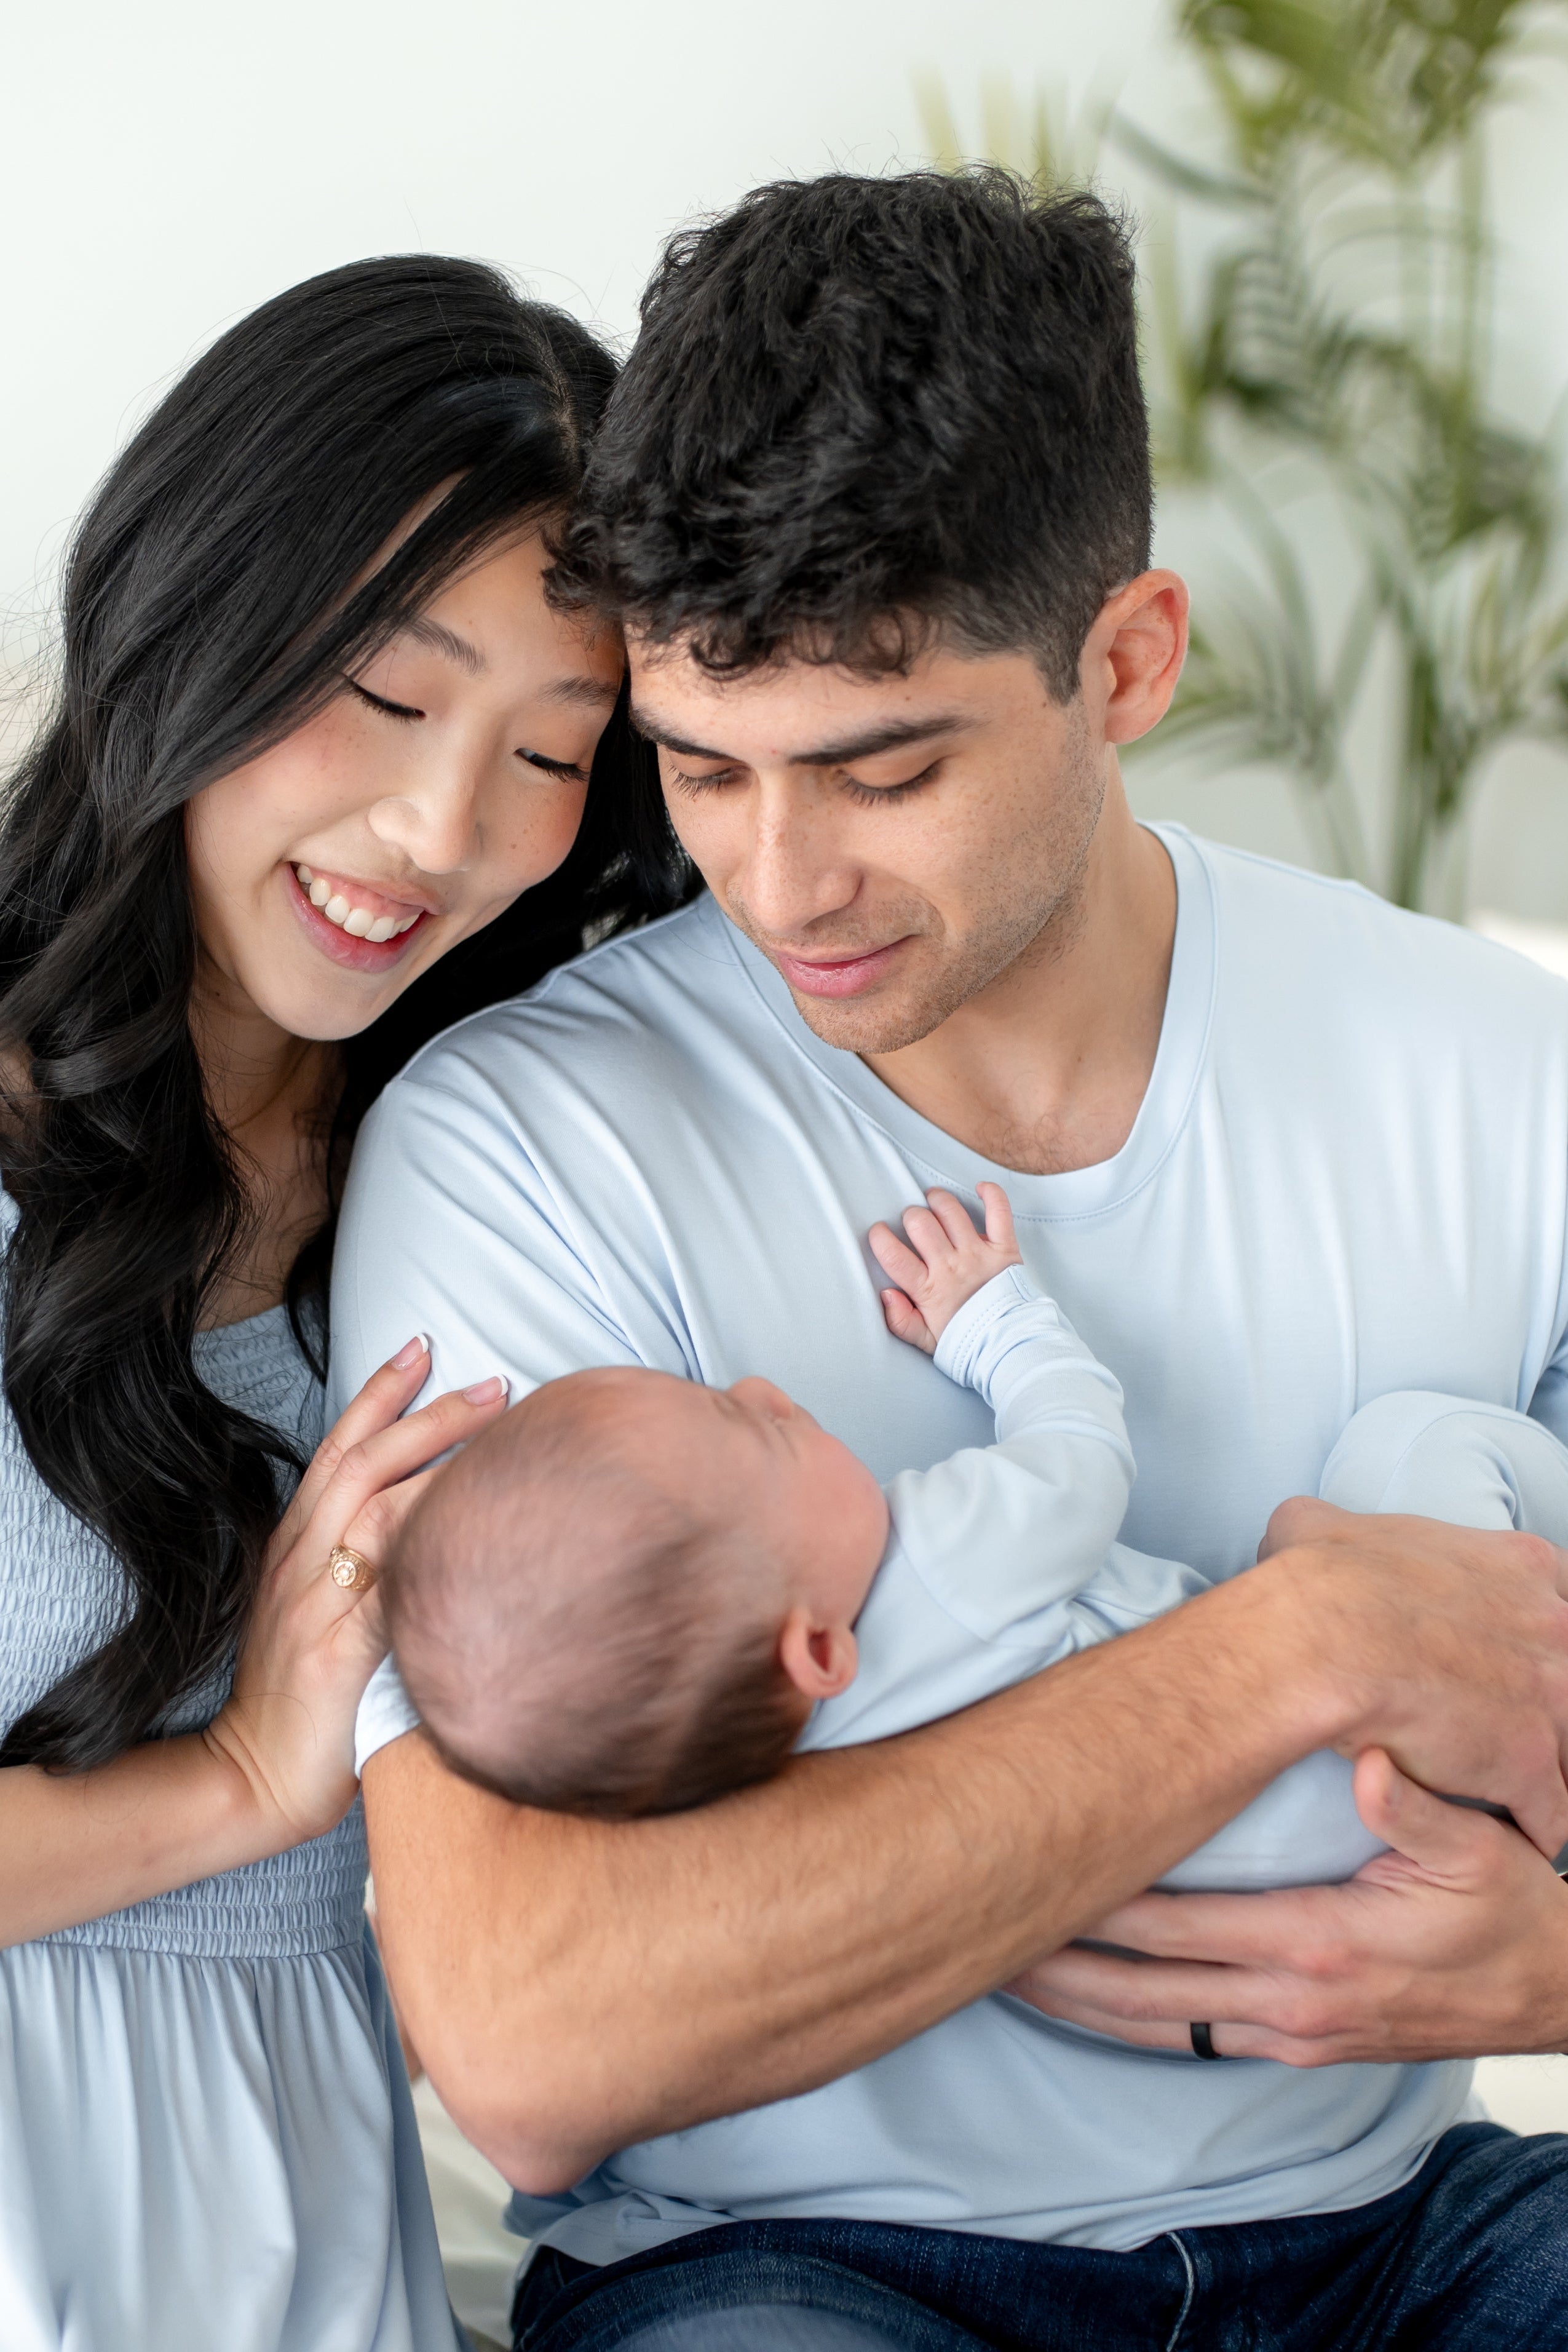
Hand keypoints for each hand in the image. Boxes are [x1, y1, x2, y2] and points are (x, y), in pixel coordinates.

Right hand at [203, 1338, 509, 1847]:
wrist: (254, 1775)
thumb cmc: (306, 1700)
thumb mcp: (325, 1614)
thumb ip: (365, 1567)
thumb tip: (433, 1526)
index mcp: (296, 1547)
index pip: (336, 1450)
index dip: (377, 1394)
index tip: (420, 1347)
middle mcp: (301, 1561)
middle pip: (362, 1462)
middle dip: (428, 1414)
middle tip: (494, 1384)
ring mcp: (315, 1603)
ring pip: (375, 1508)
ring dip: (439, 1462)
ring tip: (499, 1432)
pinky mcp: (335, 1652)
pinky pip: (386, 1587)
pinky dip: (428, 1549)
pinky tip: (473, 1525)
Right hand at [869, 1182, 1021, 1353]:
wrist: (1008, 1345)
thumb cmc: (965, 1340)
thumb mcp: (926, 1340)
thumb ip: (900, 1320)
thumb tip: (885, 1294)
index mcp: (928, 1289)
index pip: (893, 1255)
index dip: (879, 1238)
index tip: (879, 1233)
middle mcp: (951, 1266)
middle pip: (920, 1223)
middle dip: (910, 1216)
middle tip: (913, 1222)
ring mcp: (978, 1254)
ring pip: (950, 1210)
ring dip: (938, 1200)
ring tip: (934, 1203)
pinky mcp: (1004, 1247)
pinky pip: (999, 1211)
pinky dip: (991, 1194)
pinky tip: (980, 1189)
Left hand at [1007, 1749, 1567, 2063]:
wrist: (1559, 1998)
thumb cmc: (1514, 1917)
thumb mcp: (1481, 1853)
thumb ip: (1418, 1809)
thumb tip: (1371, 1763)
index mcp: (1318, 1945)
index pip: (1174, 1925)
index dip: (1094, 1899)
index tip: (1030, 1868)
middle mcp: (1290, 2000)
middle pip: (1138, 1987)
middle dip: (1052, 1962)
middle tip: (972, 1926)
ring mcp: (1291, 2030)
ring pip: (1152, 2024)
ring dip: (1074, 2001)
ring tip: (999, 1967)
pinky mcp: (1299, 2043)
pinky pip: (1188, 2036)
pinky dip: (1125, 2020)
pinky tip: (1082, 2000)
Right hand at [1254, 1499, 1567, 1859]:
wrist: (1320, 1642)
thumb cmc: (1317, 1582)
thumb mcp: (1314, 1525)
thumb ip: (1328, 1525)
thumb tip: (1298, 1531)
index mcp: (1518, 1566)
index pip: (1561, 1596)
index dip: (1536, 1629)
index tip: (1507, 1650)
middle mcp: (1551, 1628)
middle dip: (1548, 1699)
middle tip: (1506, 1716)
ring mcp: (1550, 1698)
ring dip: (1548, 1765)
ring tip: (1516, 1784)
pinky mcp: (1529, 1764)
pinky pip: (1551, 1815)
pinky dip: (1531, 1827)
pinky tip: (1507, 1830)